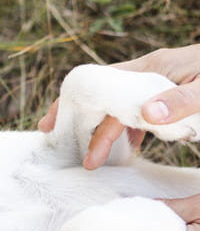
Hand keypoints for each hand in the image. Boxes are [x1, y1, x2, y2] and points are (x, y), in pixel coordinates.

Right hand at [38, 44, 199, 168]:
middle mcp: (150, 76)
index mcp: (152, 69)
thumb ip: (181, 100)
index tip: (49, 124)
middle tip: (70, 153)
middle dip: (85, 127)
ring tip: (96, 161)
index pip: (98, 84)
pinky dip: (130, 134)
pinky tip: (129, 151)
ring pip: (121, 112)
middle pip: (106, 102)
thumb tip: (145, 116)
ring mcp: (159, 88)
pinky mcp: (170, 100)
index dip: (69, 103)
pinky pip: (140, 118)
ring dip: (107, 135)